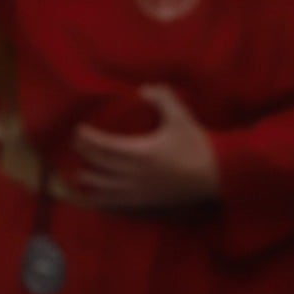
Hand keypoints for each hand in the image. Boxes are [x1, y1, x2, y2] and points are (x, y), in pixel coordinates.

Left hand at [72, 85, 220, 211]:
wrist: (218, 175)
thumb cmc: (197, 145)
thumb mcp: (180, 117)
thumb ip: (162, 98)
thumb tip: (144, 89)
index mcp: (141, 152)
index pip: (106, 146)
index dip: (88, 139)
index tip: (78, 130)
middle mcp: (136, 174)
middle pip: (102, 165)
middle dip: (86, 154)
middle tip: (75, 145)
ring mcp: (141, 191)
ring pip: (107, 187)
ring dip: (91, 180)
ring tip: (79, 174)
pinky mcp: (148, 202)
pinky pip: (120, 204)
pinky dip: (104, 201)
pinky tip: (94, 200)